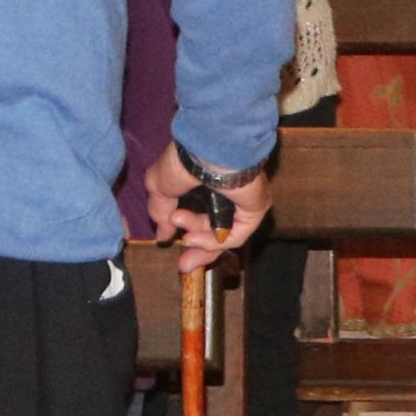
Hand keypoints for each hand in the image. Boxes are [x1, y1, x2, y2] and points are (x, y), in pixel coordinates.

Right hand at [143, 150, 271, 273]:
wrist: (208, 149)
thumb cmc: (184, 160)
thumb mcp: (159, 186)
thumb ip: (160, 211)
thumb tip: (162, 234)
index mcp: (207, 186)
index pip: (200, 217)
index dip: (184, 233)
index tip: (166, 244)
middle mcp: (227, 195)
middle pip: (215, 233)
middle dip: (196, 250)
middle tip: (182, 265)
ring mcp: (243, 203)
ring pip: (223, 235)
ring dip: (198, 240)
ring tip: (181, 233)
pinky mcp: (255, 209)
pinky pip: (235, 235)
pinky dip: (214, 241)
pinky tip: (193, 238)